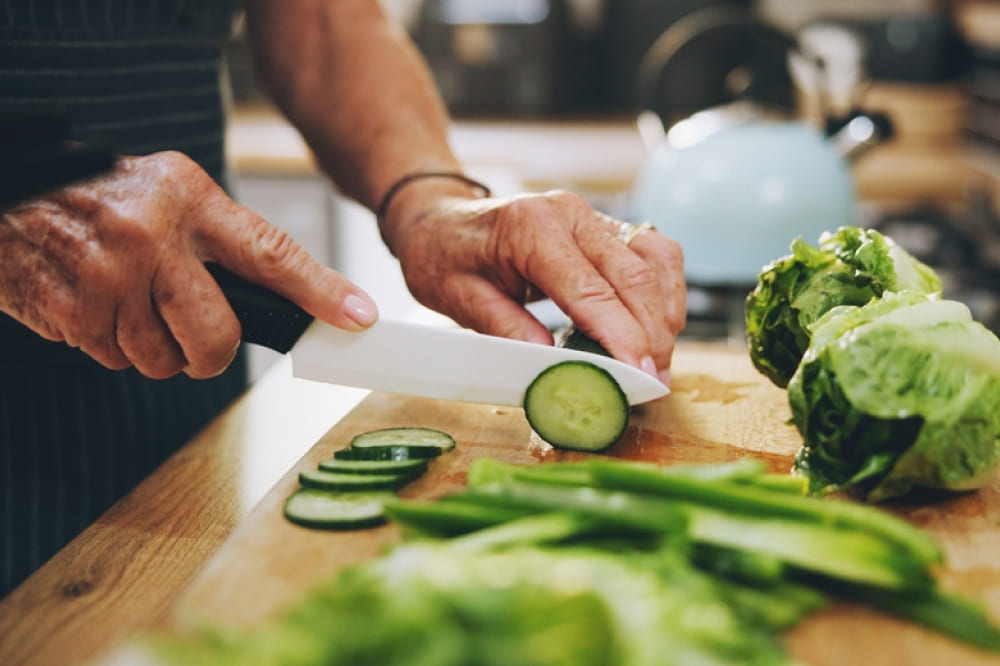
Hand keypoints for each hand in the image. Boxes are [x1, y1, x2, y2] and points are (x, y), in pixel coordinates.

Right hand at [0, 151, 376, 378]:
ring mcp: (110, 275)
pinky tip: (94, 304)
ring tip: (125, 300)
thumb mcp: (167, 192)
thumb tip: (283, 300)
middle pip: (217, 336)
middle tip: (193, 340)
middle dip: (209, 354)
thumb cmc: (97, 194)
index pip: (272, 254)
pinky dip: (109, 345)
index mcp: (190, 199)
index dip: (321, 292)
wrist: (8, 190)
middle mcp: (155, 236)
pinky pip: (115, 360)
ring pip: (162, 360)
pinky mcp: (72, 309)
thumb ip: (217, 240)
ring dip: (150, 348)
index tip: (357, 318)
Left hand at [382, 187, 684, 383]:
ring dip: (666, 312)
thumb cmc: (442, 256)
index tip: (640, 375)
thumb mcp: (458, 298)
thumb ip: (505, 328)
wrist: (439, 219)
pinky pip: (652, 252)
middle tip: (655, 384)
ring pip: (655, 258)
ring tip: (659, 363)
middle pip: (634, 274)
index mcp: (530, 227)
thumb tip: (552, 365)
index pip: (591, 288)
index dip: (622, 335)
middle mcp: (569, 213)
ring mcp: (590, 215)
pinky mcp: (603, 225)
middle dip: (653, 334)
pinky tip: (657, 327)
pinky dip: (664, 290)